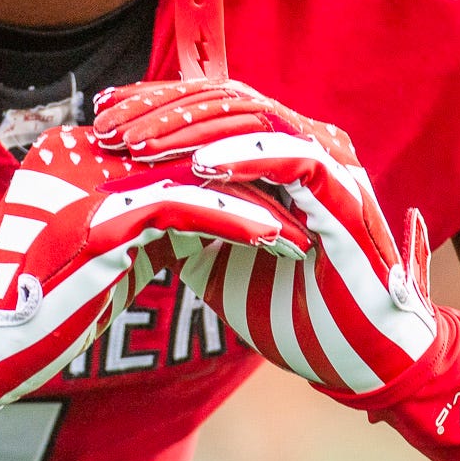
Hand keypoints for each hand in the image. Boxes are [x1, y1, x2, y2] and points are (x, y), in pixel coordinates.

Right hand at [0, 125, 307, 413]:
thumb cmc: (38, 310)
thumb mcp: (99, 251)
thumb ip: (139, 222)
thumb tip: (196, 213)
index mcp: (74, 152)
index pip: (170, 144)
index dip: (230, 166)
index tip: (280, 189)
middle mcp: (78, 153)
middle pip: (188, 150)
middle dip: (253, 177)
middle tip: (307, 200)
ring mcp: (87, 183)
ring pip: (195, 176)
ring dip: (257, 201)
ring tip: (305, 228)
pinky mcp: (101, 221)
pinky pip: (186, 211)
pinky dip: (236, 223)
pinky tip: (275, 240)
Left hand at [95, 81, 441, 399]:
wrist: (357, 362)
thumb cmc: (293, 311)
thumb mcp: (216, 256)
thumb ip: (184, 218)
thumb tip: (124, 198)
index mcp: (280, 151)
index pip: (212, 102)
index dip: (156, 103)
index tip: (101, 115)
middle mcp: (307, 145)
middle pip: (227, 98)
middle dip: (162, 109)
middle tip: (107, 125)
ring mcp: (330, 165)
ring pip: (254, 118)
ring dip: (192, 129)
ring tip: (140, 145)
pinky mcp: (345, 194)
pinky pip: (291, 158)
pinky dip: (243, 158)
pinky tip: (198, 167)